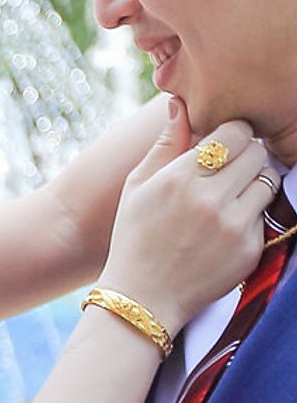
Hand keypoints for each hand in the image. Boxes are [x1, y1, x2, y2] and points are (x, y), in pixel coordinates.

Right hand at [99, 100, 270, 336]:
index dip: (232, 135)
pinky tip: (225, 228)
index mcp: (180, 177)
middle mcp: (210, 198)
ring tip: (231, 197)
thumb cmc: (134, 238)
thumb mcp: (137, 187)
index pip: (235, 132)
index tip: (222, 147)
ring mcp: (232, 225)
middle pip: (256, 153)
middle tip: (229, 171)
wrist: (142, 300)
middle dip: (246, 157)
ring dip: (254, 183)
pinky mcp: (248, 249)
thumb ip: (165, 143)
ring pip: (268, 181)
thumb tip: (180, 103)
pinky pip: (265, 215)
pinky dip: (251, 216)